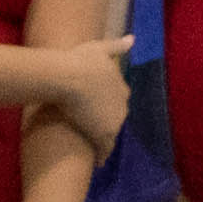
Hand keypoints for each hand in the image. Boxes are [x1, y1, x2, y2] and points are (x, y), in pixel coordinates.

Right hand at [32, 35, 129, 153]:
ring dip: (104, 138)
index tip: (98, 106)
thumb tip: (133, 39)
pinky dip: (102, 155)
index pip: (117, 98)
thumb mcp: (100, 49)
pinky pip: (104, 148)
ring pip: (111, 133)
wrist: (69, 77)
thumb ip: (117, 46)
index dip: (106, 102)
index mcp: (121, 87)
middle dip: (106, 120)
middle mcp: (122, 105)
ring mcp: (113, 121)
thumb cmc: (80, 61)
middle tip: (92, 126)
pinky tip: (98, 162)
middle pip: (115, 116)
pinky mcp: (102, 135)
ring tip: (94, 146)